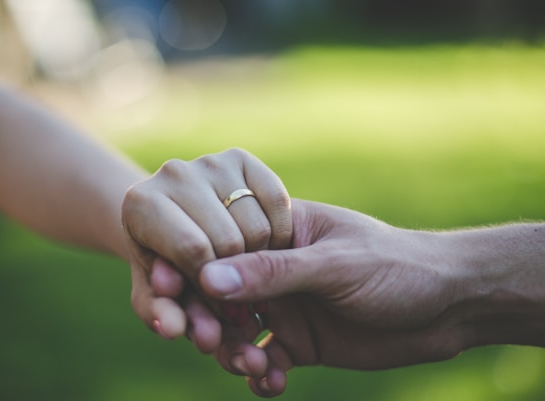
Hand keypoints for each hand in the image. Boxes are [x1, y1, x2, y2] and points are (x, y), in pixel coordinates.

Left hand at [122, 148, 291, 351]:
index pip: (192, 250)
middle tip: (238, 297)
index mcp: (140, 203)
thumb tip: (173, 330)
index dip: (212, 289)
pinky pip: (277, 201)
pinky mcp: (241, 157)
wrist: (174, 224)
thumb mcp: (159, 297)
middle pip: (227, 240)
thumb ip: (164, 315)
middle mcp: (173, 172)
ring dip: (262, 261)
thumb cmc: (164, 267)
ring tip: (245, 272)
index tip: (218, 308)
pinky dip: (280, 233)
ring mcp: (210, 161)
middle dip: (237, 280)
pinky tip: (263, 248)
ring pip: (256, 225)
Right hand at [199, 199, 463, 395]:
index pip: (222, 245)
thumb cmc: (396, 266)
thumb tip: (208, 278)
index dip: (192, 268)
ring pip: (238, 331)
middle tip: (207, 342)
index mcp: (280, 232)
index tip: (171, 292)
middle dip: (208, 318)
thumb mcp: (335, 264)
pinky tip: (270, 383)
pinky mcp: (300, 341)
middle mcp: (276, 269)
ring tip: (252, 366)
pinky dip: (261, 374)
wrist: (449, 305)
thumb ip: (274, 272)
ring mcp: (286, 306)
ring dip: (234, 351)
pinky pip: (265, 359)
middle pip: (221, 293)